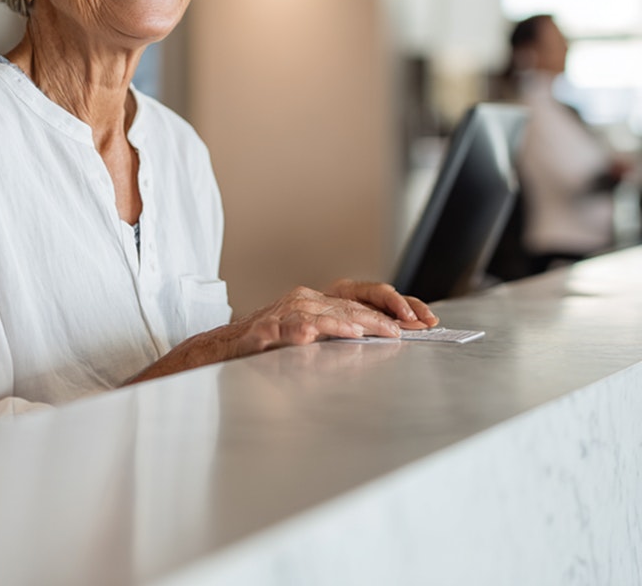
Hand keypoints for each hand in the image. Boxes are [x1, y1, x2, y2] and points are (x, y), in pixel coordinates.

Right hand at [126, 283, 424, 385]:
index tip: (424, 321)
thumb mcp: (314, 339)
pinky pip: (289, 328)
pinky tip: (313, 337)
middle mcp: (305, 300)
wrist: (224, 352)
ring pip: (324, 314)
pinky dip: (302, 332)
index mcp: (319, 301)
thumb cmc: (271, 349)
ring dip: (351, 323)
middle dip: (385, 316)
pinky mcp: (265, 330)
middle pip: (351, 305)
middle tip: (411, 329)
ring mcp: (285, 312)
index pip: (363, 295)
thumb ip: (343, 337)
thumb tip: (389, 340)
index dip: (394, 305)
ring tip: (377, 331)